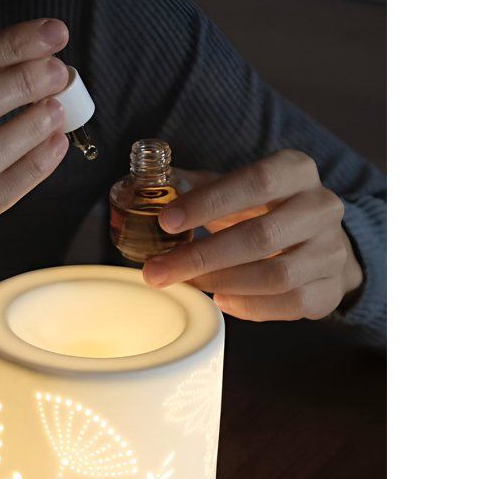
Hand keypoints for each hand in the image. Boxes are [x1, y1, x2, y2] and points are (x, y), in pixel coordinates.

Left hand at [141, 149, 362, 320]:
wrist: (318, 243)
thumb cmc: (264, 211)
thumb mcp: (236, 189)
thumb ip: (196, 187)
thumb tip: (148, 187)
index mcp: (296, 171)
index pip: (256, 181)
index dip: (209, 202)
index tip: (166, 222)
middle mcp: (321, 208)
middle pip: (260, 237)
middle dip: (201, 257)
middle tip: (157, 270)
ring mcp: (331, 251)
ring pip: (275, 276)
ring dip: (221, 283)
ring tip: (187, 284)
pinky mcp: (331, 288)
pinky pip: (289, 304)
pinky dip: (249, 306)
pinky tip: (222, 300)